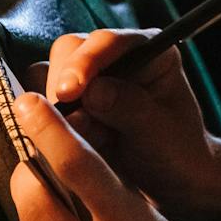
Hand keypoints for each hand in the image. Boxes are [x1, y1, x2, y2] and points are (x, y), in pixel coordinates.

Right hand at [35, 28, 220, 220]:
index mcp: (148, 50)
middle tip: (72, 124)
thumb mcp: (161, 132)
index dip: (86, 61)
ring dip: (55, 109)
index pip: (108, 41)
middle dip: (63, 86)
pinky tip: (69, 144)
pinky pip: (41, 103)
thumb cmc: (178, 150)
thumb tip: (91, 92)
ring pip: (48, 76)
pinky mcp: (69, 103)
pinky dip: (46, 123)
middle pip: (69, 52)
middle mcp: (113, 57)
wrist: (173, 180)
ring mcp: (88, 79)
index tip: (70, 90)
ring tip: (87, 140)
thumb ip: (130, 107)